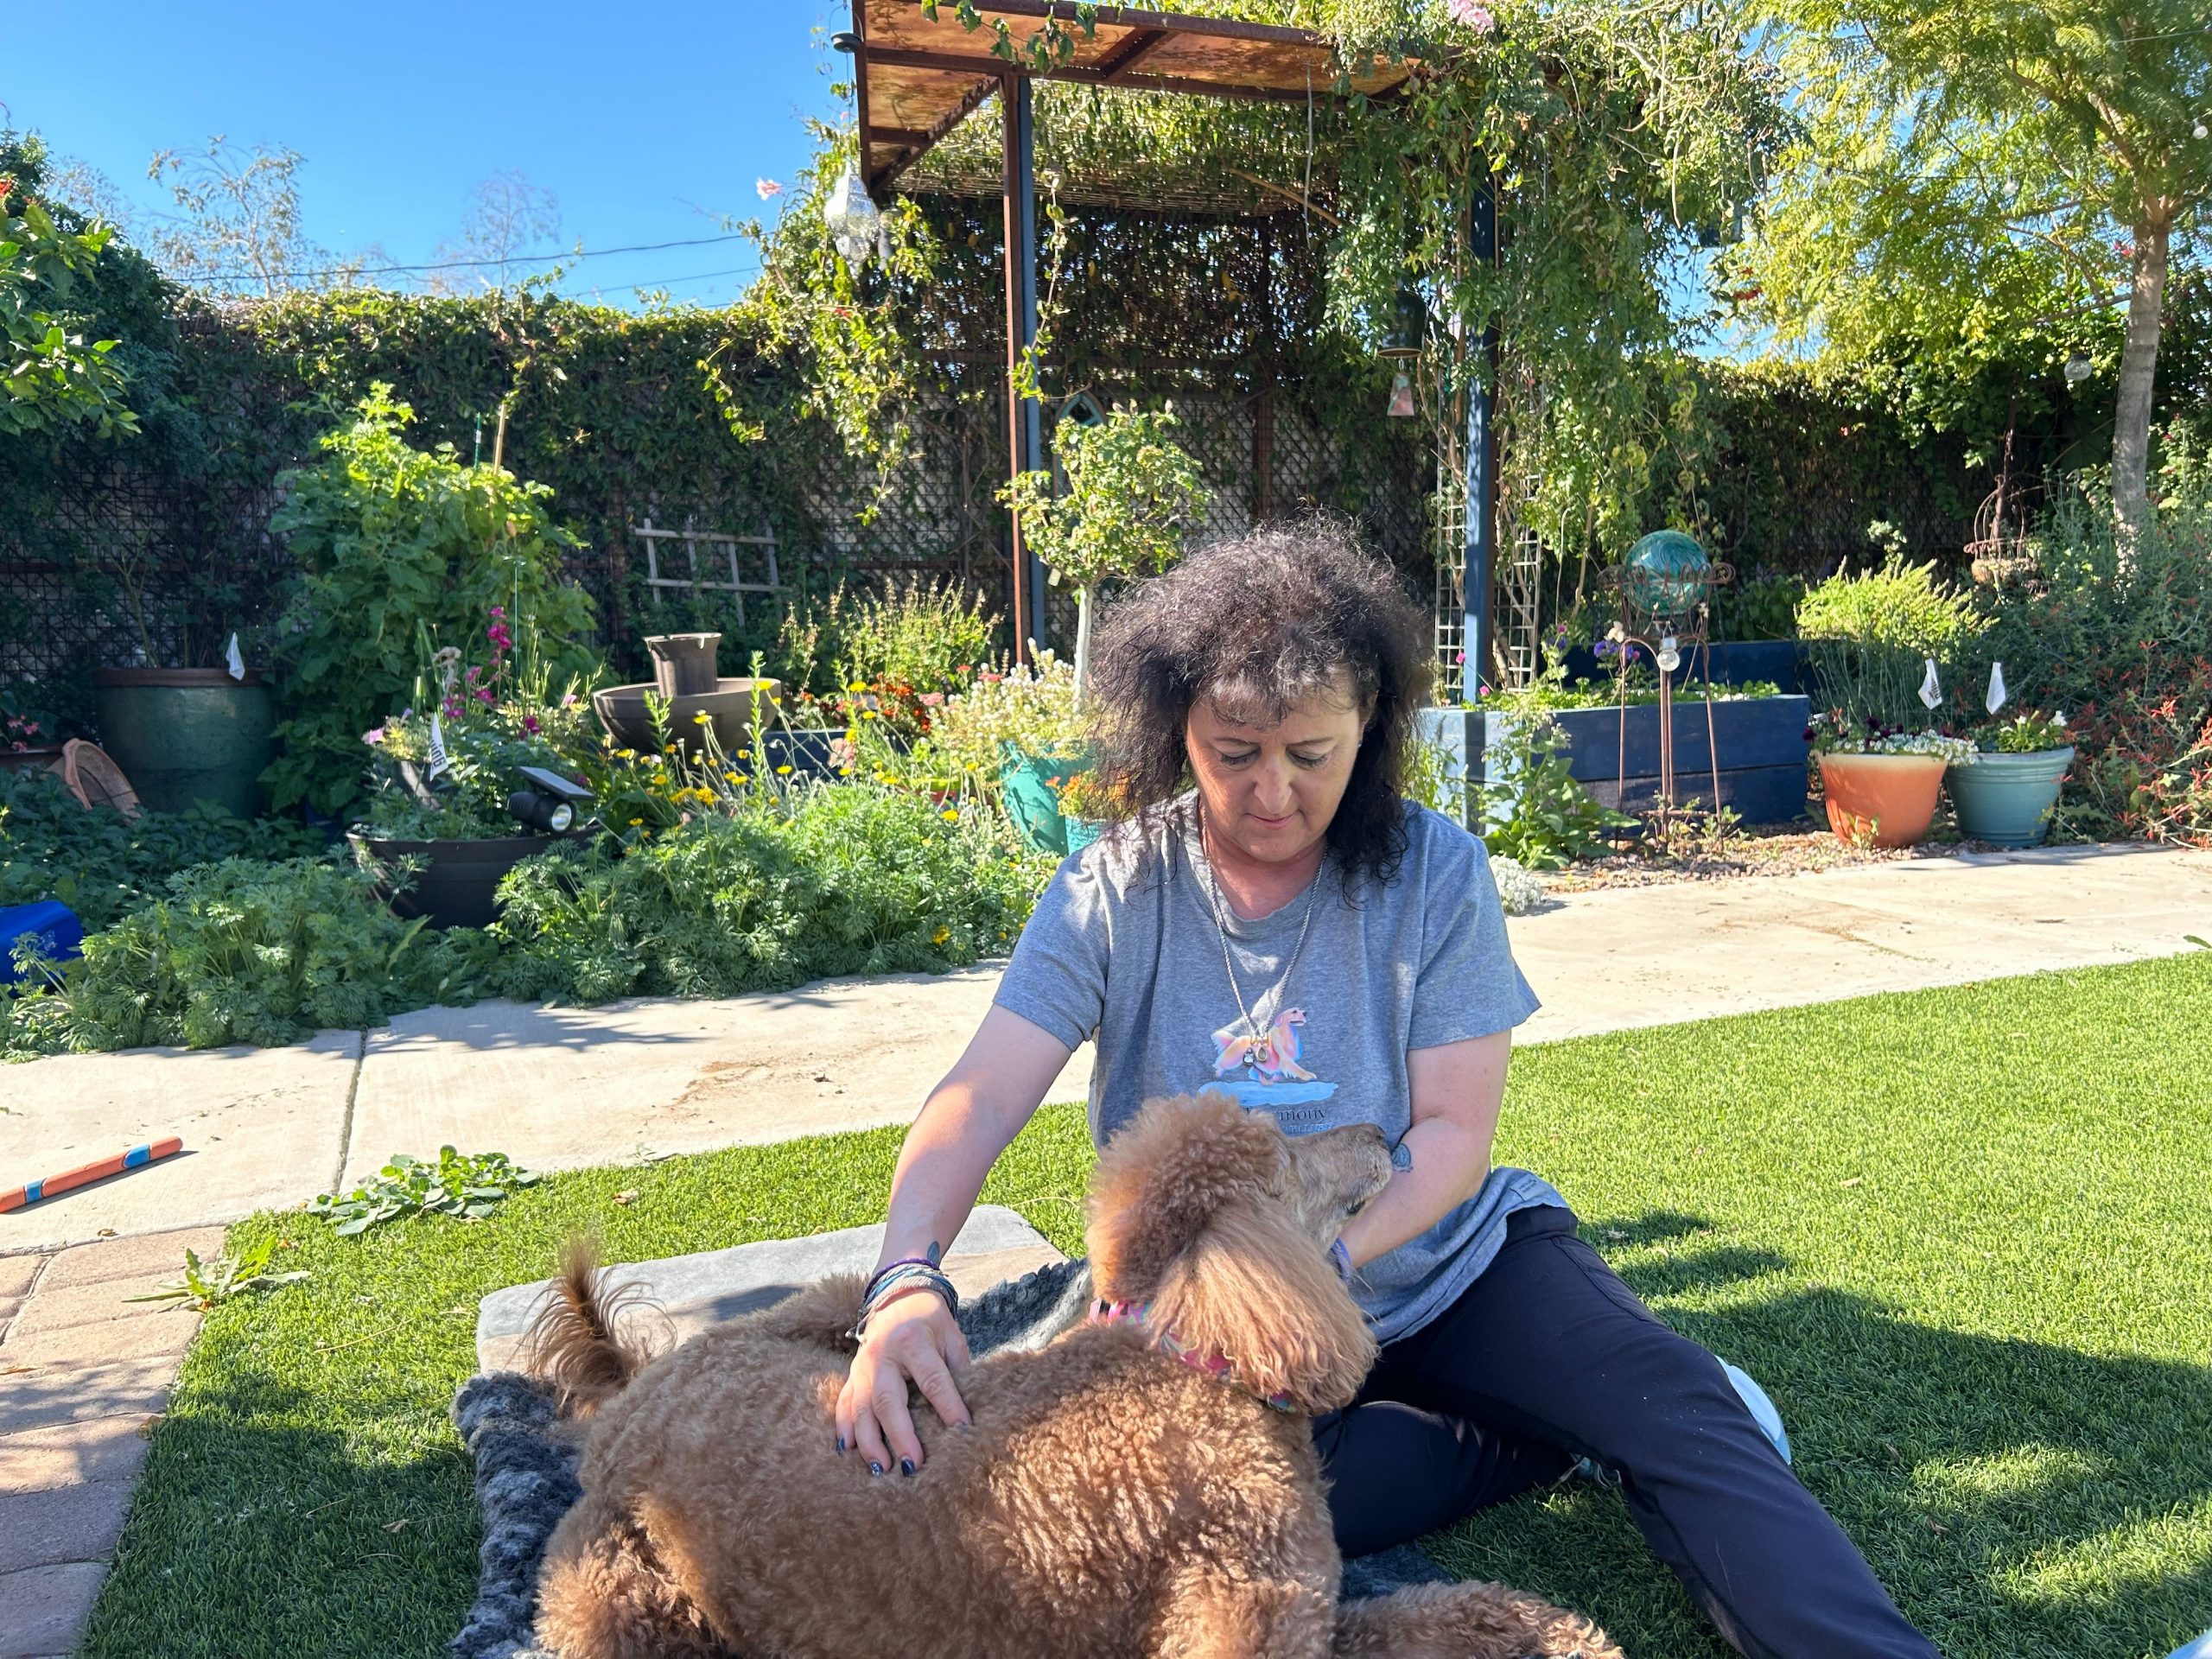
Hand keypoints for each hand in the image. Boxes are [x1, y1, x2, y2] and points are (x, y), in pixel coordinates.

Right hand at [837, 1285, 970, 1475]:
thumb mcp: (951, 1337)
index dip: (948, 1406)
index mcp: (913, 1341)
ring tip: (880, 1469)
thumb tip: (967, 1414)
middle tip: (912, 1466)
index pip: (932, 1379)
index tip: (961, 1432)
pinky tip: (847, 1451)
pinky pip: (843, 1403)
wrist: (899, 1297)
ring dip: (869, 1441)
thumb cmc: (931, 1322)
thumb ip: (958, 1371)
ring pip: (860, 1407)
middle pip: (888, 1400)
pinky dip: (843, 1428)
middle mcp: (882, 1354)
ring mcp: (862, 1366)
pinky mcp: (851, 1374)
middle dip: (899, 1436)